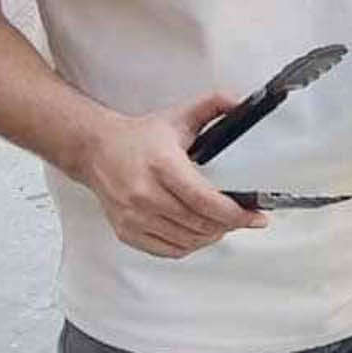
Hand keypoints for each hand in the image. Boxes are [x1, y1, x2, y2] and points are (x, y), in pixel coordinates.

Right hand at [74, 94, 266, 258]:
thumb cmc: (139, 138)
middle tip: (244, 218)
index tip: (254, 216)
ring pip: (186, 240)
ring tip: (224, 224)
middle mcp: (145, 193)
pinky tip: (199, 234)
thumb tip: (238, 103)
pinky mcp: (126, 231)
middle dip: (229, 224)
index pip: (203, 200)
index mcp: (162, 164)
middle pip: (199, 223)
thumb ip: (213, 104)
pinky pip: (167, 250)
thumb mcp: (179, 116)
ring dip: (211, 236)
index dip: (234, 213)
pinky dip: (189, 245)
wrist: (97, 150)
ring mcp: (133, 216)